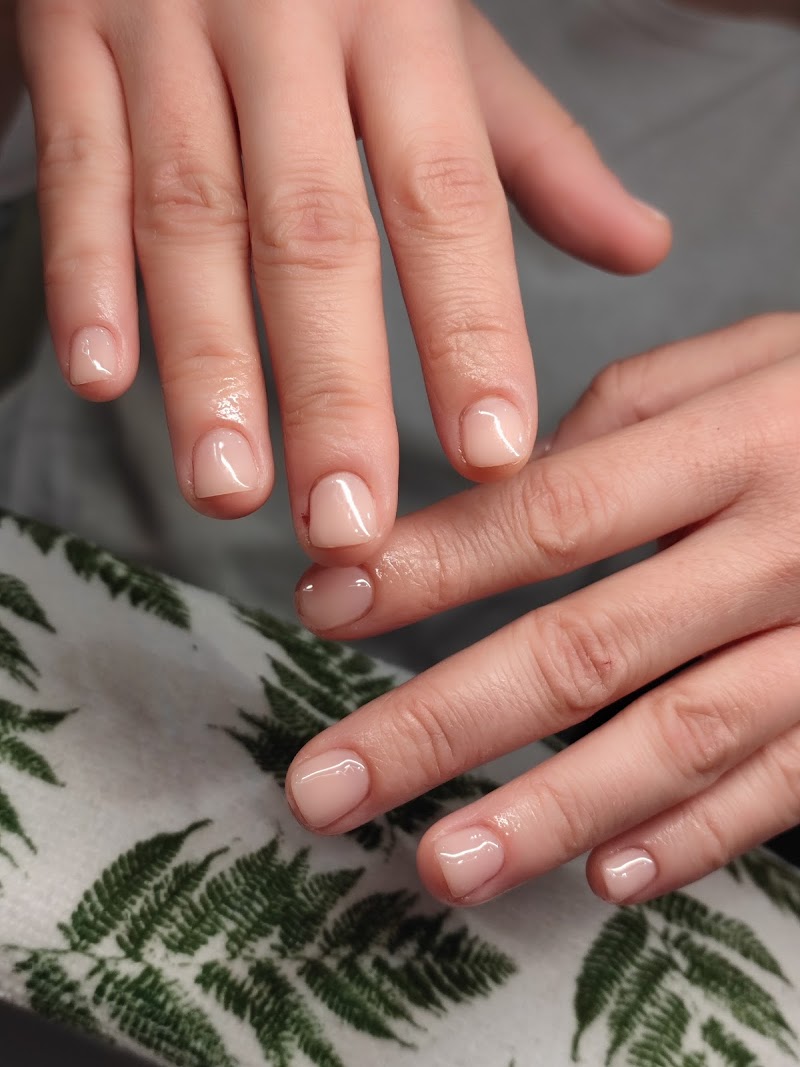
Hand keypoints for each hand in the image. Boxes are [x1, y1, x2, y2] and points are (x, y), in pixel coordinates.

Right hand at [17, 0, 668, 560]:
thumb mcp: (447, 38)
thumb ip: (534, 153)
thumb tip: (643, 249)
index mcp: (400, 28)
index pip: (446, 200)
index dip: (470, 333)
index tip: (491, 457)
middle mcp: (287, 30)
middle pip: (315, 233)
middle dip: (332, 390)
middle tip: (348, 524)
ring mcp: (167, 31)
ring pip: (188, 215)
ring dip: (206, 363)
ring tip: (229, 489)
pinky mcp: (68, 39)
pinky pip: (76, 167)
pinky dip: (83, 273)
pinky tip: (100, 376)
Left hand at [286, 313, 799, 904]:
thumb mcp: (752, 359)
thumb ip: (627, 416)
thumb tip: (505, 488)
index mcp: (738, 439)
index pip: (550, 510)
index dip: (429, 564)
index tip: (324, 605)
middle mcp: (781, 546)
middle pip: (586, 647)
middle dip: (442, 722)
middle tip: (327, 785)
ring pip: (678, 739)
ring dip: (550, 812)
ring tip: (440, 863)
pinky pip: (785, 784)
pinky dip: (694, 834)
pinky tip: (606, 872)